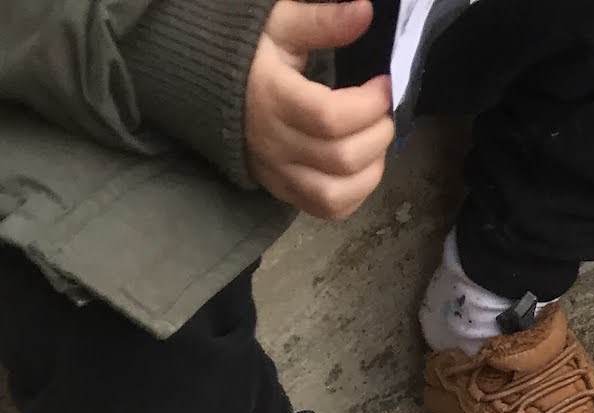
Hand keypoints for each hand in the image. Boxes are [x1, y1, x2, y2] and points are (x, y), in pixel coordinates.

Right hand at [245, 0, 392, 221]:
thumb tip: (364, 12)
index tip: (383, 85)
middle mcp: (273, 142)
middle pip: (341, 158)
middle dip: (377, 135)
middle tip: (382, 112)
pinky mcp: (283, 191)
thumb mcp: (280, 25)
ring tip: (374, 139)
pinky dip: (355, 195)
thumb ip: (321, 21)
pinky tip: (362, 167)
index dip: (369, 105)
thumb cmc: (251, 53)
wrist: (208, 87)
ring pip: (336, 194)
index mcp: (271, 96)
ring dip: (371, 170)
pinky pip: (327, 210)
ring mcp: (278, 173)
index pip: (330, 117)